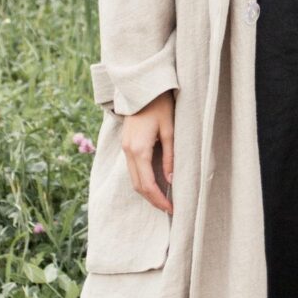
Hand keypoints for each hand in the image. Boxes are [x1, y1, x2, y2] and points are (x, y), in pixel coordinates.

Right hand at [122, 91, 174, 216]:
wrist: (142, 88)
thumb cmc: (160, 106)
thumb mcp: (170, 131)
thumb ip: (170, 157)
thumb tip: (170, 181)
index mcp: (139, 149)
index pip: (147, 184)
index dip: (159, 199)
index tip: (172, 208)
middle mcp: (128, 151)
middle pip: (137, 185)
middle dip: (153, 200)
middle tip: (169, 209)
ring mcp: (125, 148)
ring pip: (133, 179)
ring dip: (147, 192)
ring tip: (163, 200)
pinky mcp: (126, 145)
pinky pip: (133, 169)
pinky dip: (142, 181)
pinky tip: (155, 184)